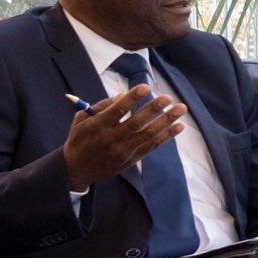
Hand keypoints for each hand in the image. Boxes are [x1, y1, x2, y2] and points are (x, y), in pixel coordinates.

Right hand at [62, 85, 186, 191]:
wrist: (76, 170)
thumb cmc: (80, 139)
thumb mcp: (81, 120)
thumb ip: (102, 106)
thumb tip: (123, 94)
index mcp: (97, 126)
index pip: (116, 111)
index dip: (132, 99)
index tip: (145, 87)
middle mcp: (111, 139)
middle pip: (136, 123)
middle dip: (153, 109)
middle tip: (167, 97)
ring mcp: (123, 150)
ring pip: (148, 135)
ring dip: (167, 121)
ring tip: (181, 109)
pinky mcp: (132, 158)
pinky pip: (152, 146)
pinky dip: (167, 136)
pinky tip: (179, 126)